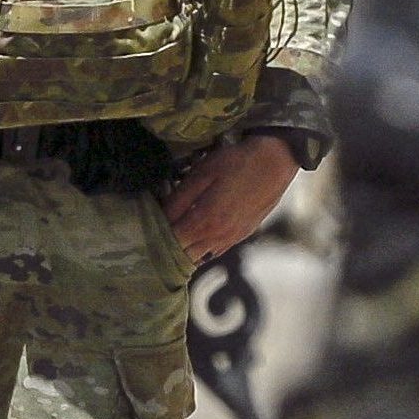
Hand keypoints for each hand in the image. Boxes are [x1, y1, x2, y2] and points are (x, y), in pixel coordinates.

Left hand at [165, 134, 298, 264]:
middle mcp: (218, 236)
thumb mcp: (202, 173)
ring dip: (184, 250)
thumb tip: (160, 216)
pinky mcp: (243, 234)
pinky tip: (196, 237)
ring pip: (200, 256)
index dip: (154, 237)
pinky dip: (202, 248)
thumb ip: (179, 198)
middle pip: (183, 255)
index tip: (143, 229)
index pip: (170, 242)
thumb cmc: (237, 162)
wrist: (276, 162)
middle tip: (153, 236)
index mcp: (204, 221)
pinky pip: (216, 251)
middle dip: (167, 248)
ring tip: (172, 238)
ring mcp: (232, 238)